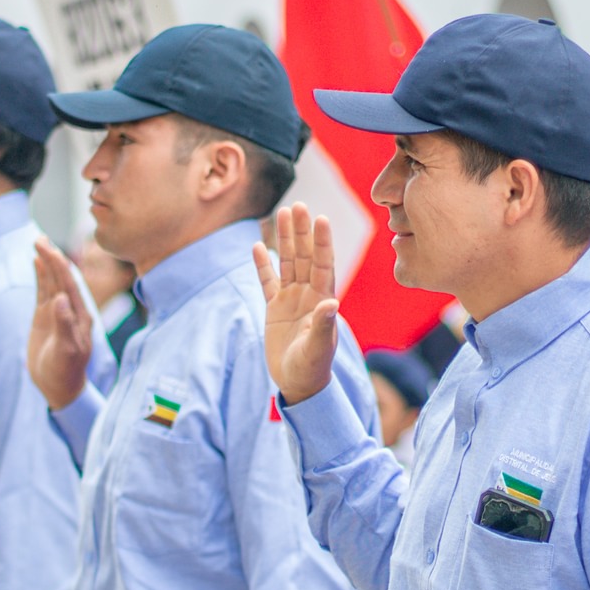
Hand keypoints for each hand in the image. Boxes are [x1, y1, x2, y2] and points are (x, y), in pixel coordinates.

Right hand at [28, 239, 93, 410]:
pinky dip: (40, 275)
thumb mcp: (67, 350)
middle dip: (52, 257)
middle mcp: (71, 309)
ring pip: (52, 281)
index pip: (69, 284)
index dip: (58, 265)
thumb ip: (64, 324)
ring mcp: (58, 311)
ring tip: (38, 241)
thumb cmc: (66, 371)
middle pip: (61, 277)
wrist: (59, 386)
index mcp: (80, 314)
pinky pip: (43, 291)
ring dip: (46, 262)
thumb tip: (61, 298)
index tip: (48, 249)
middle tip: (39, 238)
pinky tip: (37, 261)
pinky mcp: (46, 316)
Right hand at [253, 203, 341, 406]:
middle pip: (304, 256)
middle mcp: (308, 294)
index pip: (323, 264)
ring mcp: (291, 299)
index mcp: (322, 300)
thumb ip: (324, 325)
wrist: (299, 384)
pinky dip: (262, 264)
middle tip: (297, 205)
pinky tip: (256, 244)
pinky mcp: (275, 308)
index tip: (321, 218)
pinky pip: (267, 281)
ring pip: (287, 262)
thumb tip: (332, 303)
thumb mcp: (319, 348)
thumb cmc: (313, 368)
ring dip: (284, 239)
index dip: (322, 242)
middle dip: (301, 231)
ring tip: (280, 213)